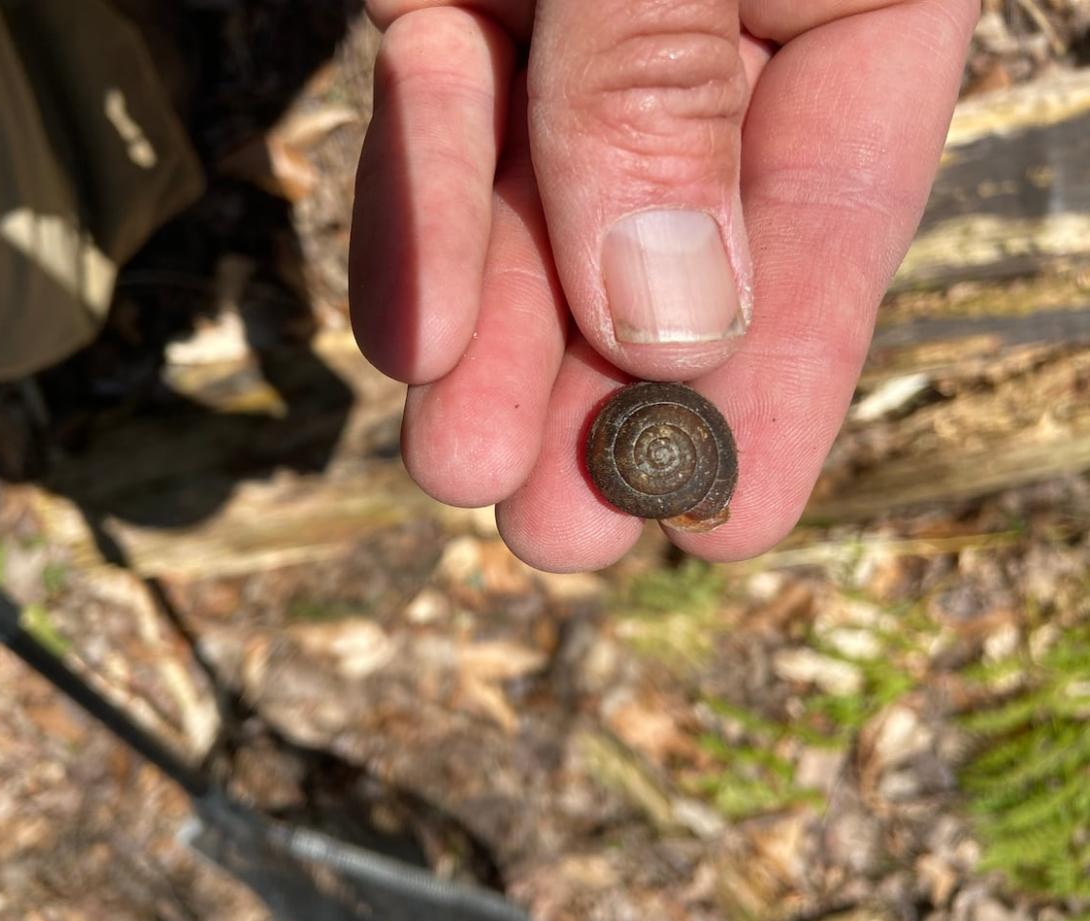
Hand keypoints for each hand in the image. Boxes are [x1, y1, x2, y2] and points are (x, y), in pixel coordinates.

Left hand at [349, 0, 978, 571]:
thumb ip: (665, 91)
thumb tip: (665, 327)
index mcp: (845, 6)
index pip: (830, 222)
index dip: (775, 386)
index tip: (725, 525)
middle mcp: (712, 30)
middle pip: (657, 245)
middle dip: (597, 397)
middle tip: (561, 529)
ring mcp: (569, 22)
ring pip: (528, 209)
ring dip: (490, 347)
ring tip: (463, 467)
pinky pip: (429, 115)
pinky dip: (413, 210)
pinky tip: (413, 331)